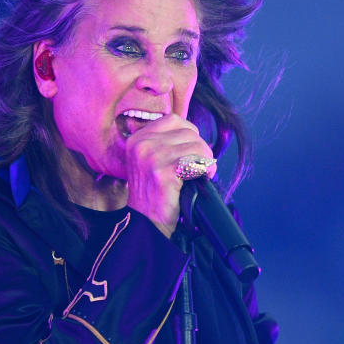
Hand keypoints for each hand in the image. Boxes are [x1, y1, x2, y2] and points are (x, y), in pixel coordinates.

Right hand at [124, 113, 215, 237]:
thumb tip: (194, 133)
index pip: (174, 120)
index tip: (193, 154)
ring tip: (201, 174)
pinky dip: (205, 168)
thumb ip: (166, 143)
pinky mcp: (162, 171)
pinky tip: (203, 178)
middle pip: (188, 131)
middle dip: (201, 149)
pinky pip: (196, 160)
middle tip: (200, 168)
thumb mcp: (151, 161)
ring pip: (196, 145)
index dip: (191, 135)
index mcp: (137, 138)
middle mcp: (141, 144)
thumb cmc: (155, 193)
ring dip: (206, 160)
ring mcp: (150, 157)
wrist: (147, 223)